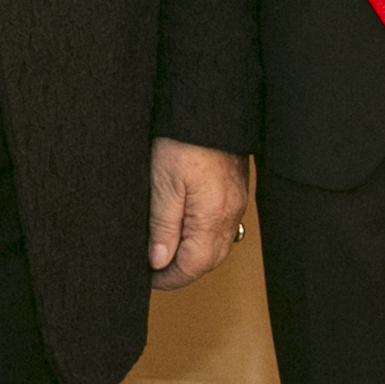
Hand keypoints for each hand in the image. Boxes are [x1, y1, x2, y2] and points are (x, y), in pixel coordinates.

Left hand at [147, 138, 249, 291]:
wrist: (208, 106)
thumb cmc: (183, 139)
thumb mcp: (162, 184)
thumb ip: (162, 227)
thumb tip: (160, 261)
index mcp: (212, 217)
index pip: (193, 266)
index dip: (169, 278)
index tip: (149, 278)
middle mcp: (230, 214)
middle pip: (209, 261)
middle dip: (183, 271)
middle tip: (155, 270)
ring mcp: (236, 202)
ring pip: (217, 245)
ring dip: (194, 255)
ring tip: (167, 252)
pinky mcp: (235, 190)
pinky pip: (222, 226)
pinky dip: (204, 237)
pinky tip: (187, 229)